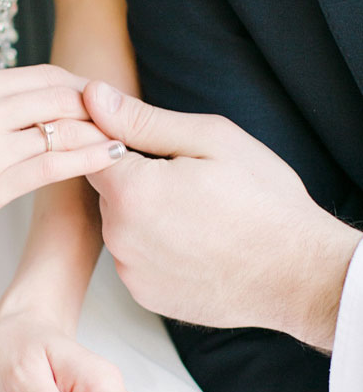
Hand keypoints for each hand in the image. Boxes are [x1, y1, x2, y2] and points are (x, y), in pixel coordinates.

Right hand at [0, 65, 125, 250]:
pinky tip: (112, 159)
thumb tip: (38, 107)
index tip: (108, 104)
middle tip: (130, 120)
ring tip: (130, 140)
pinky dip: (89, 159)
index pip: (46, 76)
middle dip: (102, 107)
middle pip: (61, 95)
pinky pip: (51, 165)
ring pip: (61, 128)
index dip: (86, 88)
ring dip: (102, 133)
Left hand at [83, 82, 361, 349]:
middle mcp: (119, 236)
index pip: (93, 151)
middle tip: (191, 180)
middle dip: (137, 179)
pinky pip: (137, 259)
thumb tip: (93, 96)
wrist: (299, 274)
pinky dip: (156, 249)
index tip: (154, 146)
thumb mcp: (210, 140)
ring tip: (198, 214)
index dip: (120, 141)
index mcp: (130, 191)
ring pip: (122, 226)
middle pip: (108, 191)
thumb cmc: (264, 202)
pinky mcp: (145, 295)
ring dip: (145, 215)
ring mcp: (131, 271)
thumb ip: (142, 120)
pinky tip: (196, 244)